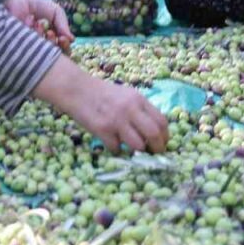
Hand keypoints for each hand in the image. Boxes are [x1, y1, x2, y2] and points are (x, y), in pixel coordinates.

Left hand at [4, 0, 73, 50]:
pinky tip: (28, 22)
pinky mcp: (17, 45)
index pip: (63, 51)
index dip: (64, 47)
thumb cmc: (40, 7)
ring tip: (38, 24)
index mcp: (53, 40)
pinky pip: (25, 46)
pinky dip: (29, 32)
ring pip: (39, 52)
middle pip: (52, 56)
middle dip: (51, 43)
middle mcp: (42, 47)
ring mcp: (29, 47)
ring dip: (40, 36)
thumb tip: (71, 39)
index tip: (62, 38)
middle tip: (49, 32)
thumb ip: (63, 25)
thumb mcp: (56, 13)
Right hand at [32, 57, 168, 152]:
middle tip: (155, 154)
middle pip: (154, 134)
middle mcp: (130, 109)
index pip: (161, 121)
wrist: (78, 90)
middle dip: (158, 148)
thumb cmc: (103, 94)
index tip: (163, 143)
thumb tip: (155, 131)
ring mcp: (116, 120)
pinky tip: (113, 144)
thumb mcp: (126, 95)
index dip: (165, 136)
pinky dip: (117, 150)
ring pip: (138, 145)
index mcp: (138, 99)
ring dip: (137, 151)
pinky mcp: (103, 130)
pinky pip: (117, 148)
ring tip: (133, 150)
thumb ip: (140, 110)